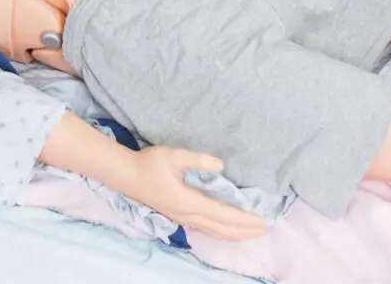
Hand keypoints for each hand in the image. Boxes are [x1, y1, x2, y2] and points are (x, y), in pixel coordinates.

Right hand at [124, 147, 265, 241]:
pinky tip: (224, 230)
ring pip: (213, 231)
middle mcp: (187, 214)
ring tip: (249, 233)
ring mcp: (182, 217)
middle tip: (264, 228)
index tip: (262, 220)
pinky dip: (220, 231)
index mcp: (189, 202)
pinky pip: (205, 228)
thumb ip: (198, 160)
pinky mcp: (177, 215)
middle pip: (221, 228)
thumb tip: (221, 166)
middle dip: (243, 230)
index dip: (244, 219)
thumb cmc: (149, 163)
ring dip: (233, 234)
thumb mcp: (174, 156)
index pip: (223, 214)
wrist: (126, 175)